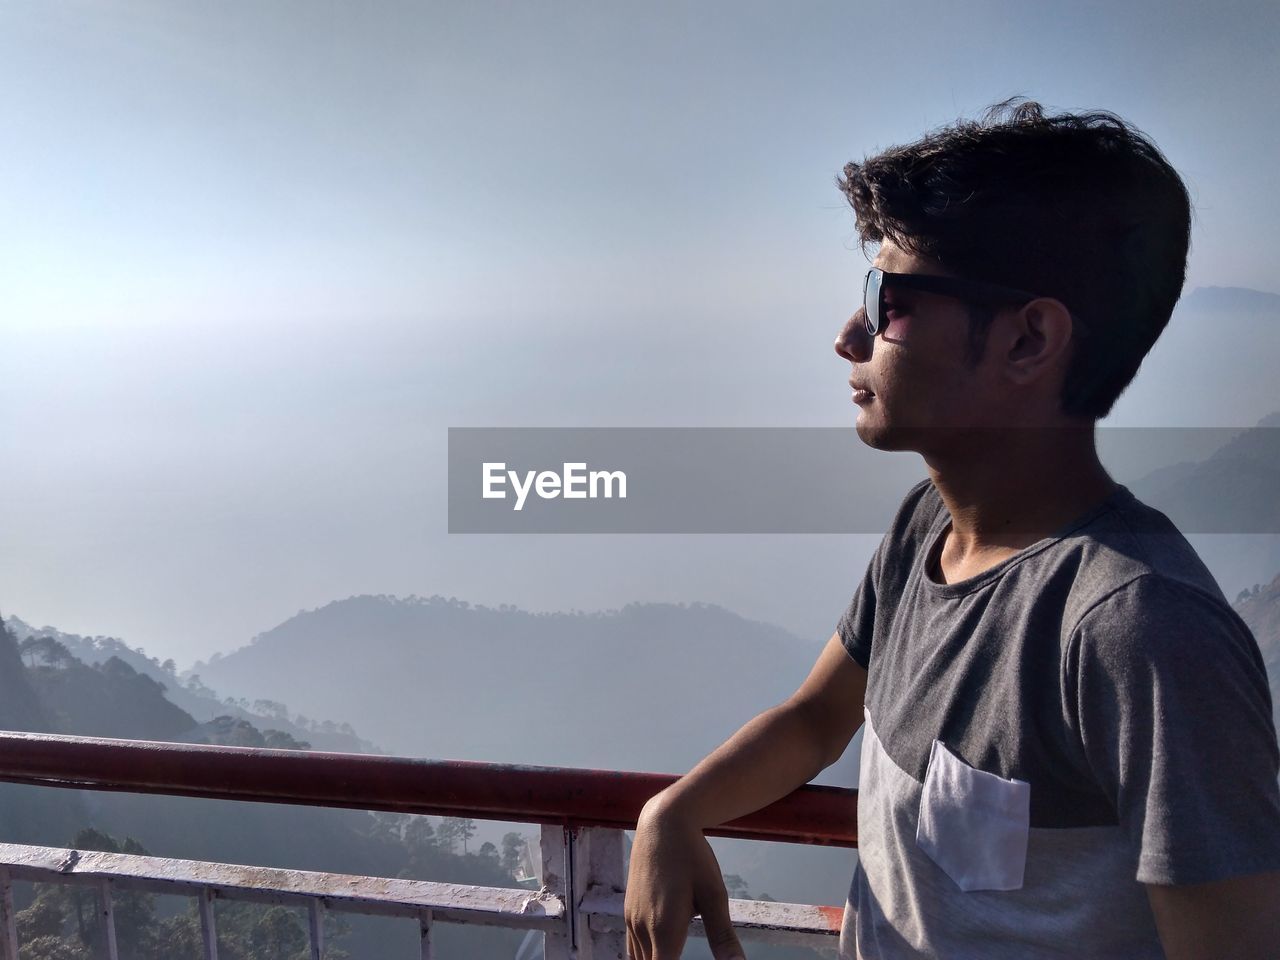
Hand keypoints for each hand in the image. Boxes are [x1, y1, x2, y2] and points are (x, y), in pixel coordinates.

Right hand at [624, 803, 745, 959]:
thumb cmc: (692, 857)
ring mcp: (632, 920)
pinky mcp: (629, 911)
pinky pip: (632, 948)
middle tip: (681, 958)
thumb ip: (723, 936)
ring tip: (673, 957)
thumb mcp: (714, 894)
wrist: (661, 823)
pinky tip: (659, 955)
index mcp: (665, 929)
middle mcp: (643, 929)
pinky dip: (645, 959)